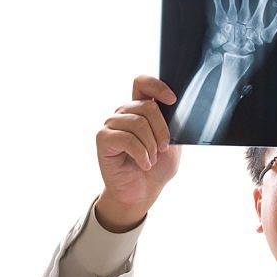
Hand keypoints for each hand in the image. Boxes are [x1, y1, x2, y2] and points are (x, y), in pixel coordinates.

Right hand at [95, 76, 179, 231]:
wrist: (141, 192)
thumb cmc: (157, 167)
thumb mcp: (173, 143)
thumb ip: (172, 124)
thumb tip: (174, 108)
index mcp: (140, 109)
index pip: (142, 83)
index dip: (157, 86)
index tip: (173, 100)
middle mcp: (124, 113)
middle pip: (146, 106)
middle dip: (162, 130)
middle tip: (164, 149)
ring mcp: (111, 124)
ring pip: (137, 123)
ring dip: (151, 145)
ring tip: (152, 159)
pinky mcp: (103, 138)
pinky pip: (126, 138)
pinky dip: (141, 153)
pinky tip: (144, 164)